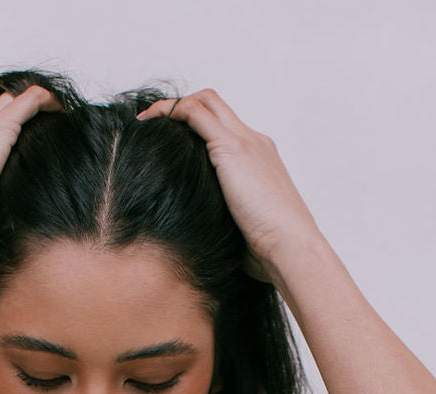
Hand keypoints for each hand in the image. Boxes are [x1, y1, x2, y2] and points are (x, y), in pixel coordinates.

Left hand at [136, 89, 323, 288]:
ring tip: (144, 123)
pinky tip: (146, 126)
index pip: (226, 127)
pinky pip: (194, 113)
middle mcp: (253, 142)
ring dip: (171, 107)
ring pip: (205, 101)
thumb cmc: (270, 250)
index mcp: (260, 159)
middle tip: (151, 125)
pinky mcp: (231, 148)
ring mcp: (244, 141)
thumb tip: (203, 234)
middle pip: (215, 104)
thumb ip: (225, 218)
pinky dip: (168, 112)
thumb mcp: (242, 229)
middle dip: (181, 108)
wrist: (290, 247)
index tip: (171, 143)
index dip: (196, 128)